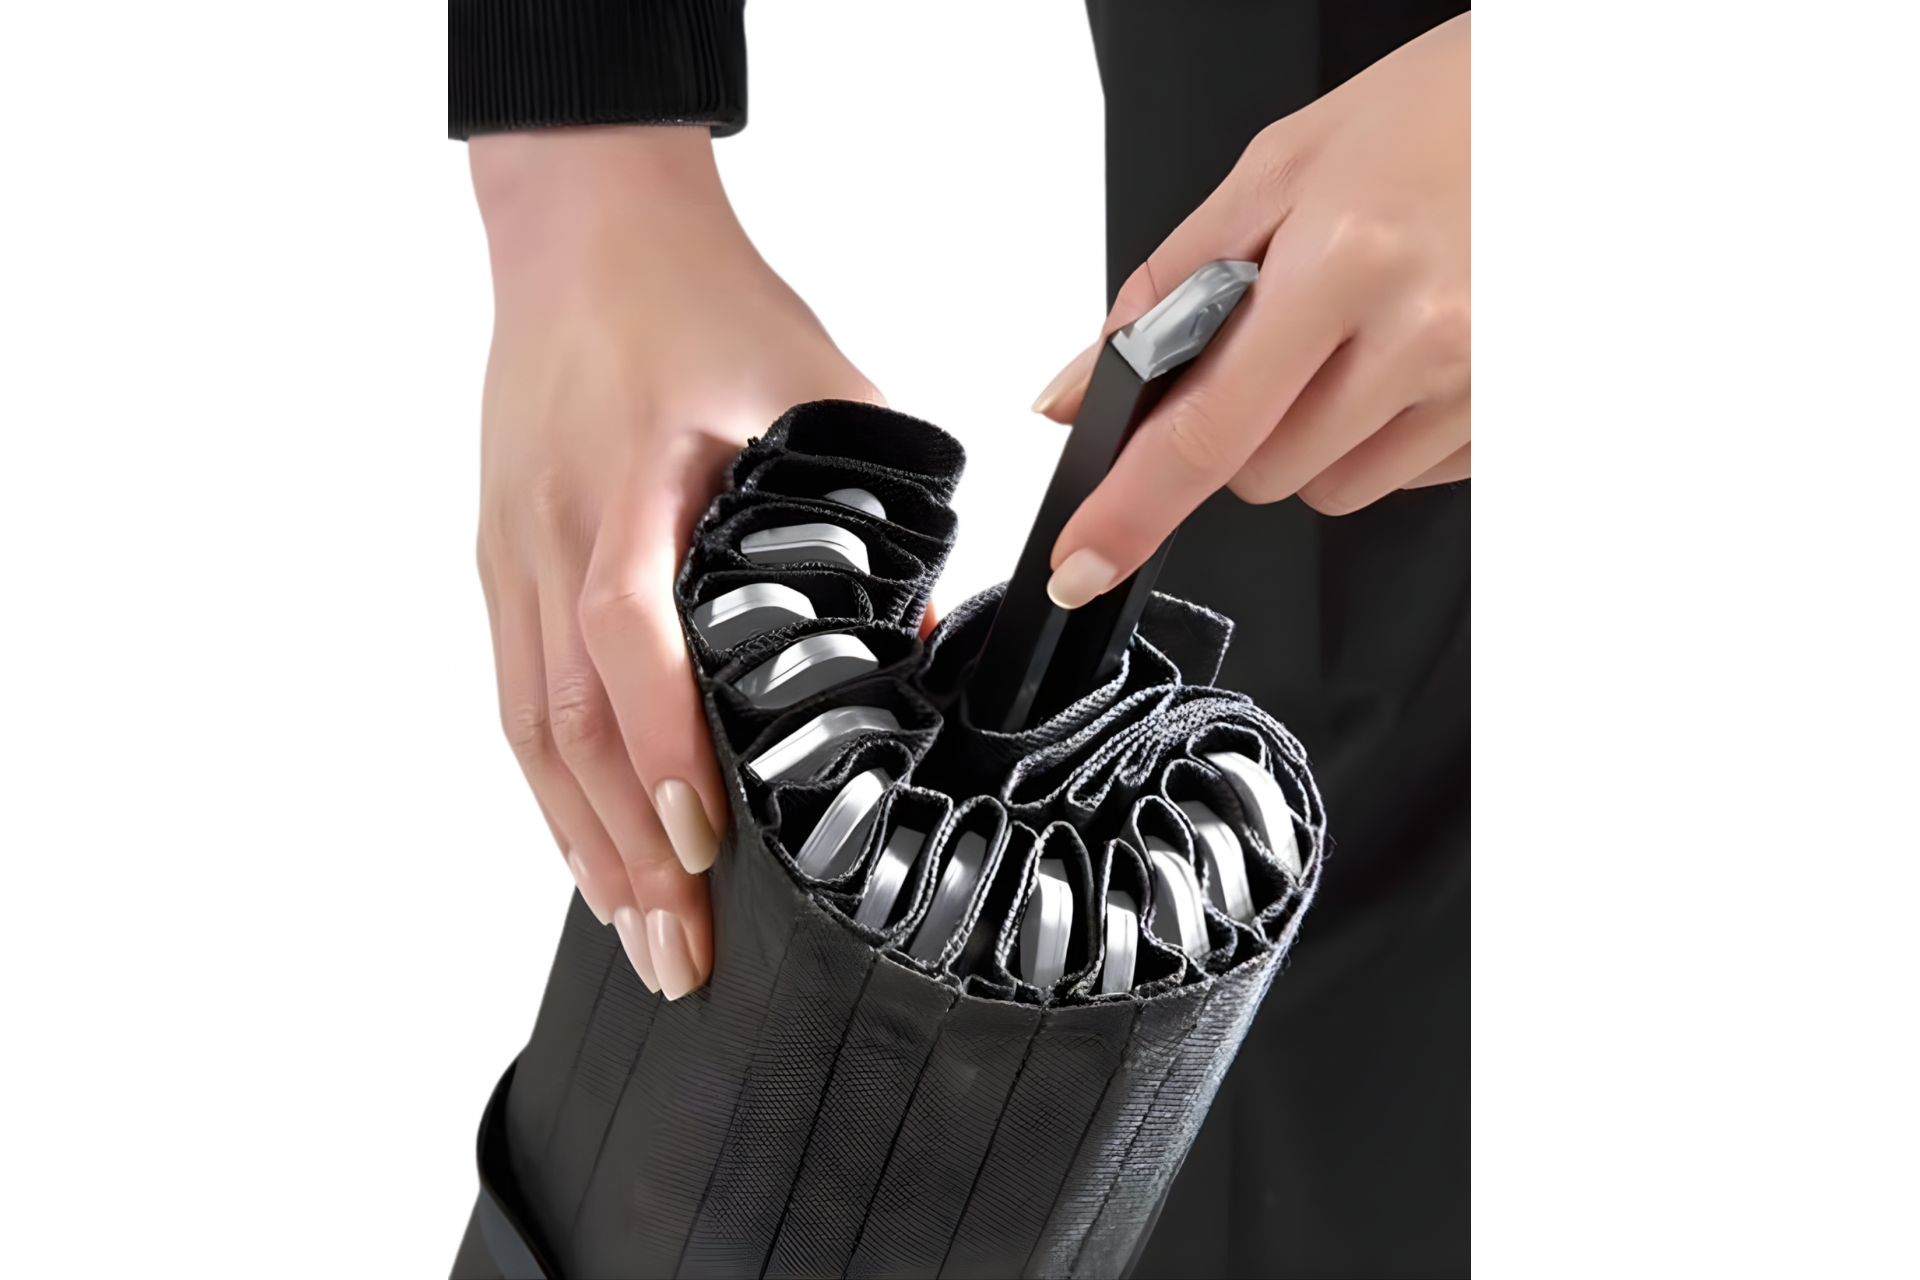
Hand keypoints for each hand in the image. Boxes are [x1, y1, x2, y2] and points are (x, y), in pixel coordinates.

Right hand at [471, 127, 879, 996]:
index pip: (630, 637)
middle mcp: (555, 530)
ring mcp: (512, 551)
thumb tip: (928, 640)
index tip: (703, 844)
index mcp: (634, 482)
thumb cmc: (704, 301)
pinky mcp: (499, 559)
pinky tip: (587, 847)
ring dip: (582, 839)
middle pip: (570, 718)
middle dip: (626, 850)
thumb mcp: (818, 391)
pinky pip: (516, 694)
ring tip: (633, 932)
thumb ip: (872, 512)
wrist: (585, 228)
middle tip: (677, 953)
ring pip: (533, 726)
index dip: (661, 749)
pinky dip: (551, 784)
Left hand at [1031, 14, 1469, 608]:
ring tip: (1368, 324)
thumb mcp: (1283, 167)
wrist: (1571, 102)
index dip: (1133, 509)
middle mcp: (1427, 338)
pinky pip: (1411, 474)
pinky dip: (1391, 429)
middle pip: (1264, 474)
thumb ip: (1169, 287)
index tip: (1086, 563)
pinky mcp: (1516, 419)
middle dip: (1245, 424)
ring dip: (1322, 432)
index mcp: (1349, 262)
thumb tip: (1084, 387)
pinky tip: (1420, 343)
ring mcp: (1483, 389)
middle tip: (1288, 331)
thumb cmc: (1441, 111)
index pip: (1207, 432)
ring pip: (1337, 487)